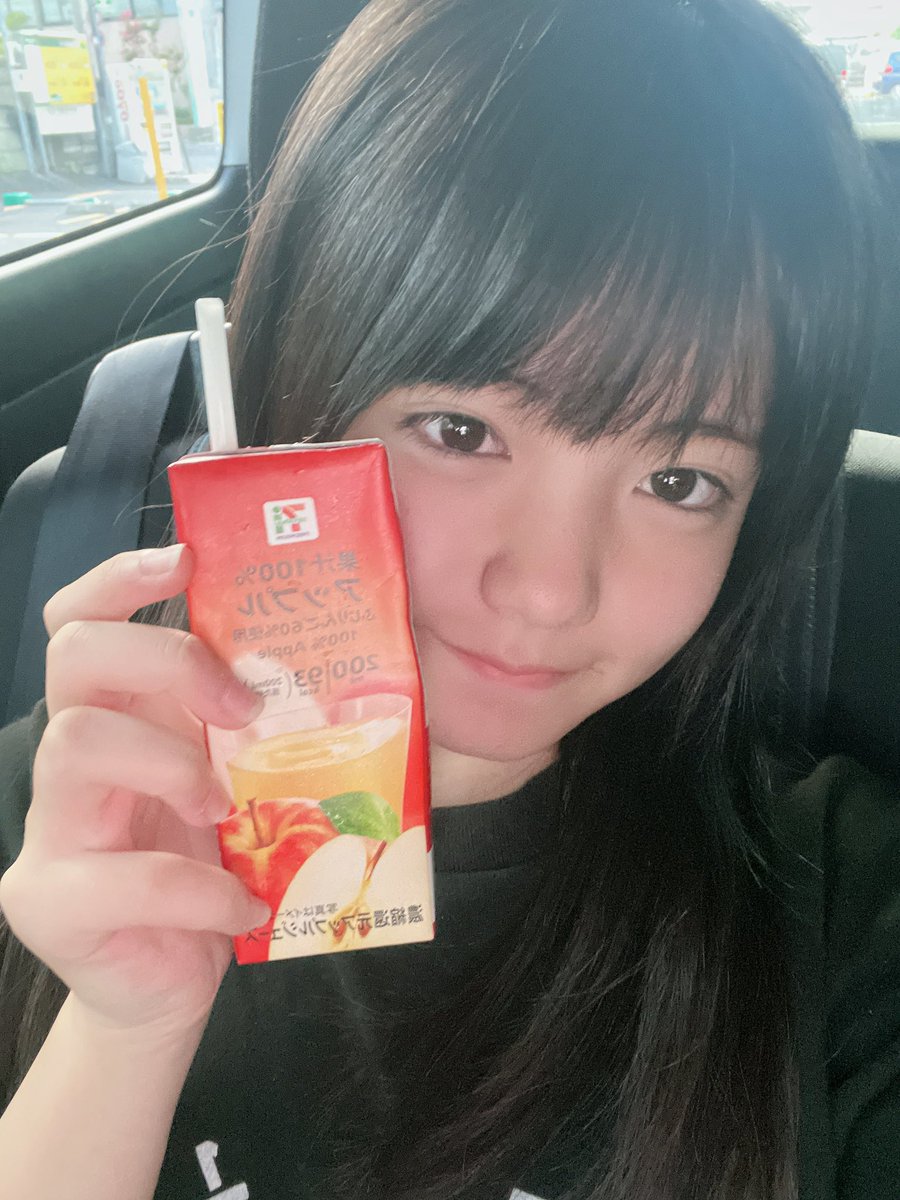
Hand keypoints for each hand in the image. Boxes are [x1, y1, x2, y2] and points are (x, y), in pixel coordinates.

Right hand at [0, 545, 268, 1040]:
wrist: (171, 978)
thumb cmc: (213, 864)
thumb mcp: (237, 779)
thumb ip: (250, 727)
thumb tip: (328, 664)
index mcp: (120, 714)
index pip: (82, 620)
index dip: (120, 580)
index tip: (185, 562)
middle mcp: (70, 757)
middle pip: (74, 656)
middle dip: (166, 661)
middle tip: (239, 708)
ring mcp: (49, 827)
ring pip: (76, 744)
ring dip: (174, 768)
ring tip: (228, 812)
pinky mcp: (49, 901)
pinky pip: (122, 876)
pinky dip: (202, 888)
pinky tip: (243, 903)